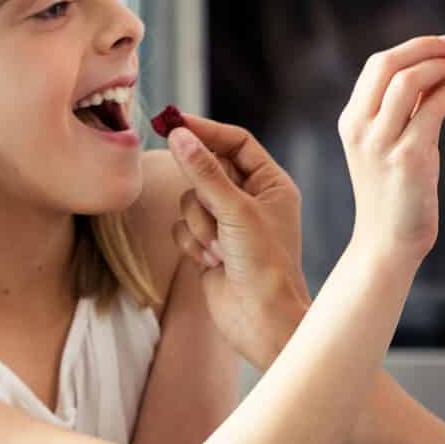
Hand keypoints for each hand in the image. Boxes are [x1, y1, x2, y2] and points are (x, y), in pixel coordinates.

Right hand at [168, 113, 313, 366]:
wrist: (262, 321)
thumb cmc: (264, 265)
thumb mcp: (236, 211)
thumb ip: (204, 171)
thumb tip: (179, 135)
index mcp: (271, 184)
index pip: (236, 142)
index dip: (206, 130)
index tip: (173, 122)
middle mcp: (251, 200)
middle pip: (208, 169)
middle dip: (203, 192)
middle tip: (210, 207)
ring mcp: (228, 224)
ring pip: (191, 200)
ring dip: (199, 224)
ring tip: (220, 248)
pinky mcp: (209, 246)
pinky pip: (183, 227)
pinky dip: (192, 243)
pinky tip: (211, 262)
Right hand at [336, 34, 444, 266]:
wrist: (388, 240)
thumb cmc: (395, 189)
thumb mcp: (391, 142)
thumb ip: (408, 107)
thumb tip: (438, 66)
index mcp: (351, 120)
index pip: (377, 64)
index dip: (412, 46)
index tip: (441, 42)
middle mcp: (360, 128)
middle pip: (388, 65)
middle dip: (425, 47)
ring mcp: (382, 144)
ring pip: (408, 82)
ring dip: (439, 67)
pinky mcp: (407, 159)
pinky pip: (431, 111)